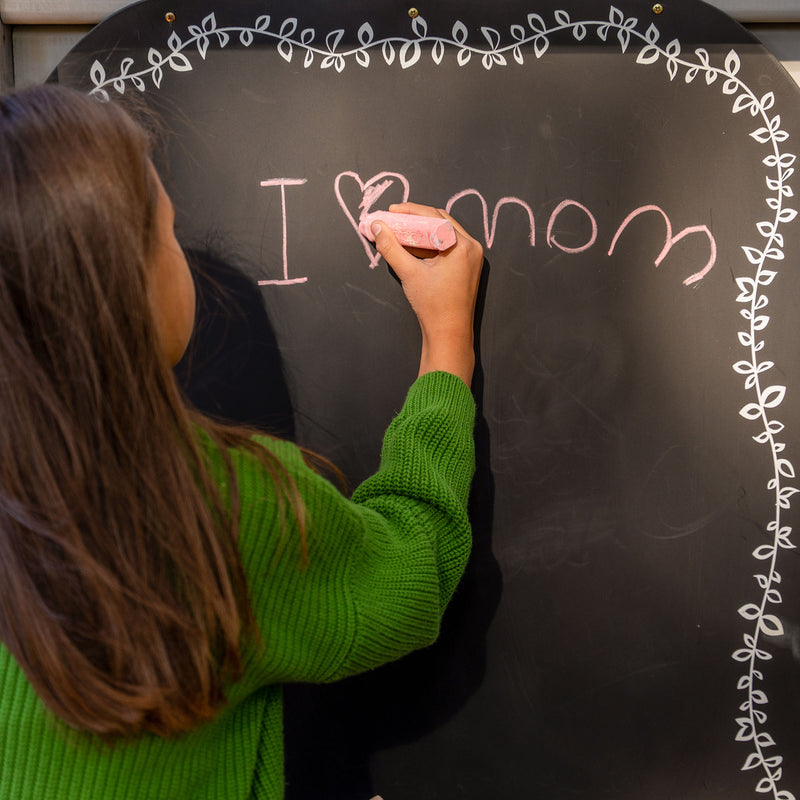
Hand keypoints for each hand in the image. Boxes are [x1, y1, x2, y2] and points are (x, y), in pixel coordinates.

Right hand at [372, 202, 482, 385]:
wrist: (448, 335)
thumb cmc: (434, 307)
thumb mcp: (409, 273)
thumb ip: (391, 247)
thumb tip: (377, 228)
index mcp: (463, 246)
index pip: (434, 216)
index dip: (410, 211)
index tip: (391, 211)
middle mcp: (471, 248)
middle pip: (439, 223)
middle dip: (414, 219)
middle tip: (392, 218)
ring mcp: (470, 258)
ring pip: (441, 235)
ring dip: (419, 232)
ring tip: (397, 230)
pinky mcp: (465, 268)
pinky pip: (445, 248)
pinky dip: (427, 245)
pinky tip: (408, 246)